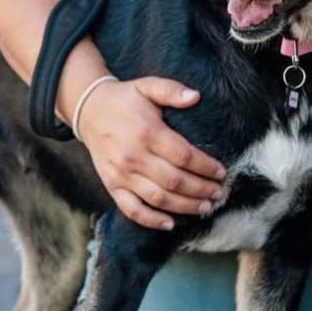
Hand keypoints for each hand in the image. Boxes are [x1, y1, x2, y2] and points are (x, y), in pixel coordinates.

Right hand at [73, 77, 225, 230]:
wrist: (90, 111)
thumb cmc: (125, 99)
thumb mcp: (148, 86)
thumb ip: (172, 90)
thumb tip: (196, 97)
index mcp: (147, 133)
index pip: (184, 156)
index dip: (206, 167)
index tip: (221, 172)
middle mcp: (134, 157)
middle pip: (175, 181)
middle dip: (201, 190)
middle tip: (218, 193)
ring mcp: (122, 174)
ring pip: (158, 198)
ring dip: (184, 207)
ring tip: (204, 207)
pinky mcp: (112, 185)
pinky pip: (132, 209)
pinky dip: (151, 220)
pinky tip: (170, 224)